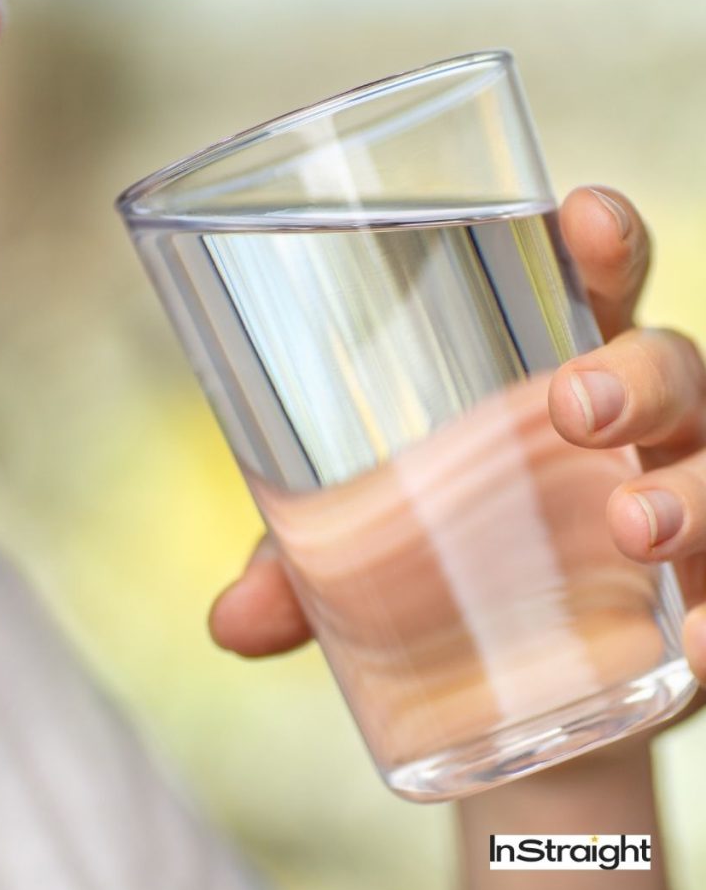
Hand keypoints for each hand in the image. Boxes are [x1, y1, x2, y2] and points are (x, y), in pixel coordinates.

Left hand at [209, 185, 705, 688]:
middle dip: (637, 372)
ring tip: (633, 527)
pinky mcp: (700, 599)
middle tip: (571, 406)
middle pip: (671, 364)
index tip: (578, 213)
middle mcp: (632, 432)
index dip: (603, 241)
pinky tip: (692, 646)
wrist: (513, 676)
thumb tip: (231, 623)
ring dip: (694, 491)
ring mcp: (680, 505)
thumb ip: (301, 571)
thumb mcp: (363, 552)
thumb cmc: (441, 562)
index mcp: (551, 378)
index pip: (593, 288)